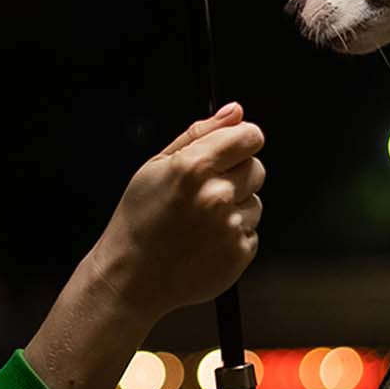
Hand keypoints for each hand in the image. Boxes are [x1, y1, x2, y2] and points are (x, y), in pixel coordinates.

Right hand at [94, 104, 265, 321]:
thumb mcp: (157, 166)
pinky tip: (205, 242)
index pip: (249, 137)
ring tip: (200, 223)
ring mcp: (230, 227)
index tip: (233, 150)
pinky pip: (251, 233)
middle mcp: (216, 196)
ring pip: (256, 203)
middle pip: (257, 168)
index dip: (242, 141)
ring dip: (236, 209)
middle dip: (238, 175)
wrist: (132, 277)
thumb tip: (235, 111)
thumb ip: (200, 133)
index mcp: (194, 168)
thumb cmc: (140, 219)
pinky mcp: (239, 254)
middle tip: (205, 193)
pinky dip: (233, 236)